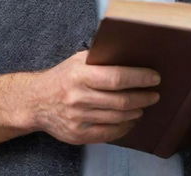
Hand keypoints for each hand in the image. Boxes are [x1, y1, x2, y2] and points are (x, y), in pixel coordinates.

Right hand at [27, 51, 160, 144]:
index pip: (116, 78)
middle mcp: (78, 98)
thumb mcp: (77, 60)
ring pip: (117, 118)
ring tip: (143, 105)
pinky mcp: (78, 135)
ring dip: (136, 112)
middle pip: (120, 101)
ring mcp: (78, 119)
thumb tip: (130, 54)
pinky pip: (109, 134)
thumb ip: (100, 58)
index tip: (154, 77)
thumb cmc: (62, 77)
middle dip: (143, 97)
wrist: (35, 101)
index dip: (139, 78)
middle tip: (154, 94)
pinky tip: (130, 120)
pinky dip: (125, 127)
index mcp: (80, 75)